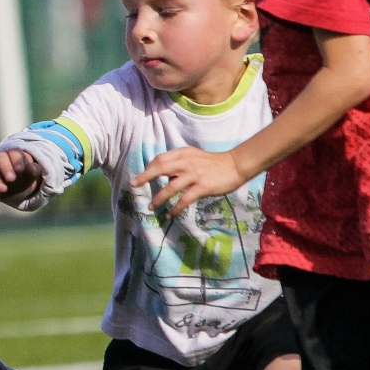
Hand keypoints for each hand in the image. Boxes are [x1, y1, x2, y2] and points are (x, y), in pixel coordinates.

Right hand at [0, 149, 42, 205]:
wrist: (15, 187)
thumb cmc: (24, 177)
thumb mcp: (32, 175)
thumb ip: (33, 171)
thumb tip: (31, 168)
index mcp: (14, 154)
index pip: (14, 153)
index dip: (16, 160)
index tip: (20, 170)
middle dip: (5, 167)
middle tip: (11, 179)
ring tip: (3, 190)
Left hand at [131, 147, 246, 217]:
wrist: (236, 165)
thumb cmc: (214, 162)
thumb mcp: (194, 157)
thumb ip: (179, 163)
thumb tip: (165, 177)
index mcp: (183, 154)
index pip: (160, 159)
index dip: (148, 168)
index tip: (141, 178)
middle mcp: (187, 162)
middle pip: (160, 168)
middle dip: (145, 177)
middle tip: (133, 185)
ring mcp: (194, 175)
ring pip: (170, 187)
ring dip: (159, 198)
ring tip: (151, 207)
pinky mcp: (202, 187)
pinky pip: (185, 199)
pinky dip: (176, 208)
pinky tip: (171, 215)